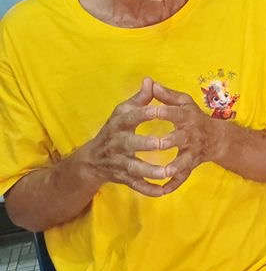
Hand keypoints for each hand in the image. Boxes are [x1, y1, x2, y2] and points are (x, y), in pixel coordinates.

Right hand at [81, 79, 177, 197]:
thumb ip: (139, 99)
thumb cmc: (114, 130)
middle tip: (165, 143)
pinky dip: (149, 190)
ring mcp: (120, 163)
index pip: (131, 117)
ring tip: (169, 171)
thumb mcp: (122, 112)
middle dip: (146, 144)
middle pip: (131, 144)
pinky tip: (165, 190)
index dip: (145, 113)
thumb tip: (150, 80)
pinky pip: (136, 186)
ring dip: (151, 171)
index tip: (160, 110)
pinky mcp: (123, 178)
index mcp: (119, 125)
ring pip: (134, 168)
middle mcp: (117, 144)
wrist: (91, 161)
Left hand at [142, 81, 224, 192]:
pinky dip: (173, 184)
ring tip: (164, 172)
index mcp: (187, 117)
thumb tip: (149, 82)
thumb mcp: (184, 103)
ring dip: (175, 167)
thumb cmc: (194, 118)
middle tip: (156, 144)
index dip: (163, 111)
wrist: (217, 138)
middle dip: (169, 141)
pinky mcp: (191, 165)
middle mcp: (191, 135)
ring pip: (184, 161)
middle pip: (180, 138)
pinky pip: (183, 177)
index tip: (148, 111)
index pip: (175, 113)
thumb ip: (166, 95)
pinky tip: (161, 190)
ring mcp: (192, 152)